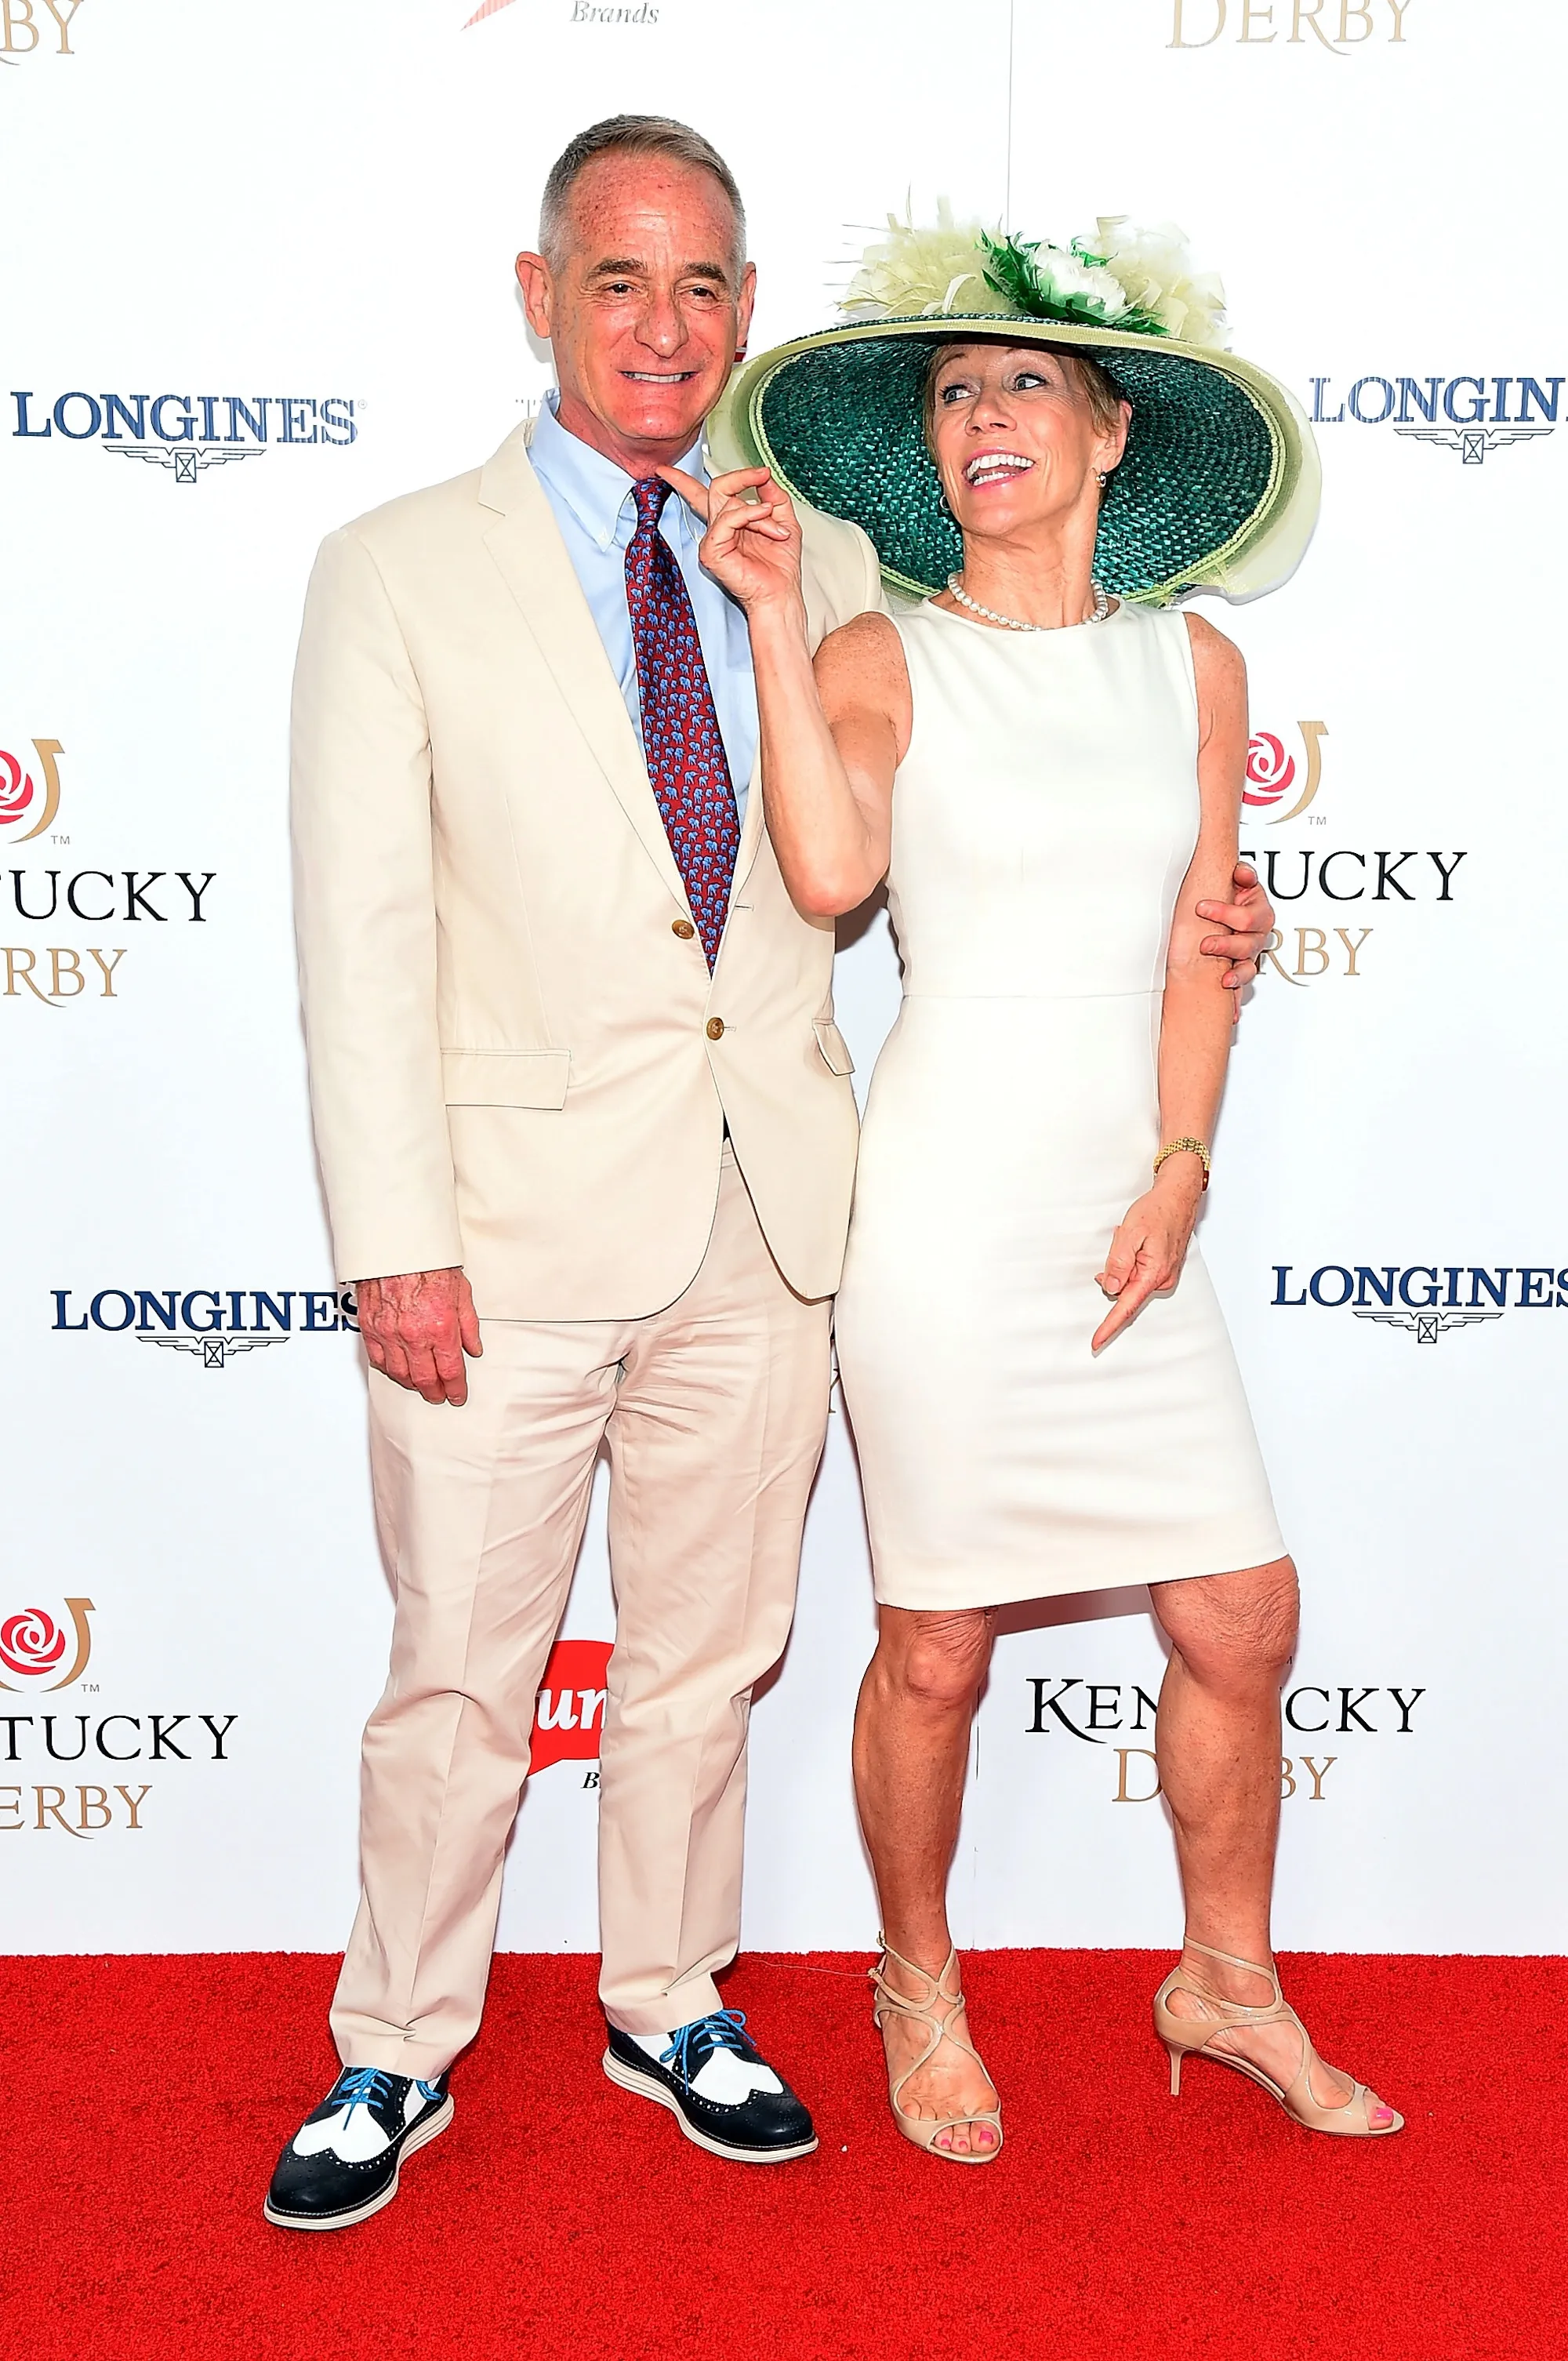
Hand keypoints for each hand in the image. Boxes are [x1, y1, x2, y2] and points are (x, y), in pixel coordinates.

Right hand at [355, 1266, 481, 1405]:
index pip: (450, 1371)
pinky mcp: (370, 1326)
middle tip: (440, 1395)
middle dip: (434, 1392)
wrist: (397, 1244)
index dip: (455, 1388)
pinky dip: (389, 1369)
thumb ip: (468, 1325)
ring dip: (412, 1384)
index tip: (457, 1395)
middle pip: (424, 1379)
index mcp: (440, 1326)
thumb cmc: (428, 1262)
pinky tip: (397, 1370)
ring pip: (399, 1373)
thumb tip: (473, 1348)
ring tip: (421, 1385)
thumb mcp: (461, 1292)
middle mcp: (413, 1334)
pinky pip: (377, 1359)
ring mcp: (389, 1332)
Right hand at [658, 463, 802, 617]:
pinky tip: (763, 518)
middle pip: (716, 488)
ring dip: (760, 513)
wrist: (780, 593)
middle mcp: (719, 530)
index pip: (702, 495)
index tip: (674, 469)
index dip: (685, 480)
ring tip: (777, 531)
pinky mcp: (712, 551)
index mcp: (730, 523)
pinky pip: (726, 520)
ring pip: (728, 503)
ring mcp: (713, 540)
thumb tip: (764, 477)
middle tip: (761, 474)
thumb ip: (774, 496)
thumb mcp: (784, 520)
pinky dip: (748, 515)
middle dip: (741, 477)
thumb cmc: (780, 567)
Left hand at [1091, 1167, 1202, 1351]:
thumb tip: (1112, 1288)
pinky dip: (1131, 1257)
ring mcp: (1164, 1275)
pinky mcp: (1162, 1268)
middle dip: (1116, 1268)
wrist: (1178, 1196)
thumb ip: (1119, 1263)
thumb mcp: (1131, 1232)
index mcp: (1153, 1273)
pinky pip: (1137, 1271)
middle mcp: (1161, 1279)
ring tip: (1132, 1235)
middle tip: (1122, 1239)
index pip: (1126, 1307)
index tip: (1096, 1341)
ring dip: (1124, 1258)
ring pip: (1129, 1278)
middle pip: (1124, 1289)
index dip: (1108, 1326)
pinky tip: (1137, 1240)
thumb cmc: (1158, 1210)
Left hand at [1197, 861, 1275, 1001]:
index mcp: (1259, 913)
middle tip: (1205, 944)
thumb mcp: (1238, 879)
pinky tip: (1232, 1012)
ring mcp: (1250, 955)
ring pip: (1248, 968)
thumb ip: (1242, 875)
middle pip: (1248, 945)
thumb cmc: (1231, 892)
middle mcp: (1257, 936)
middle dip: (1227, 945)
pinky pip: (1241, 987)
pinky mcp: (1240, 970)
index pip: (1248, 917)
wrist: (1227, 902)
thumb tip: (1242, 873)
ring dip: (1237, 976)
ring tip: (1224, 980)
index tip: (1201, 907)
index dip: (1225, 913)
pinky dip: (1235, 1000)